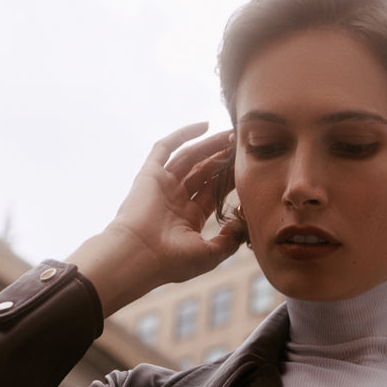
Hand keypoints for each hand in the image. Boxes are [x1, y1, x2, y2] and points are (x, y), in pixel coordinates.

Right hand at [68, 124, 244, 314]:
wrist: (138, 255)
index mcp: (187, 219)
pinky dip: (183, 135)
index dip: (230, 179)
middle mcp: (174, 200)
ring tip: (231, 135)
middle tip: (241, 145)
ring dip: (210, 145)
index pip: (213, 192)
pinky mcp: (149, 174)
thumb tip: (242, 225)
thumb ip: (229, 241)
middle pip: (203, 172)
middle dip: (222, 159)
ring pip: (190, 158)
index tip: (247, 166)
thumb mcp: (208, 255)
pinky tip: (205, 126)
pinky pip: (165, 147)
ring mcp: (162, 186)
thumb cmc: (171, 261)